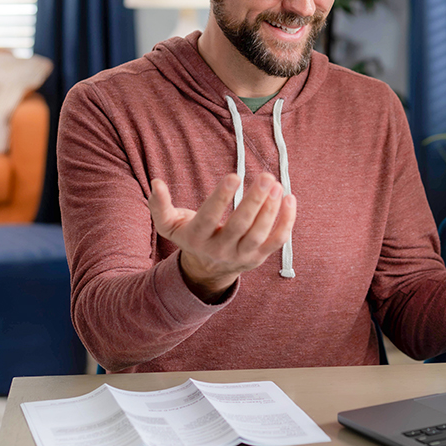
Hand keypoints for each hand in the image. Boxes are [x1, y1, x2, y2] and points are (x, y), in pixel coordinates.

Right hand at [148, 173, 295, 302]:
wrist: (207, 270)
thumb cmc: (191, 236)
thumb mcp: (171, 225)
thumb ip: (160, 205)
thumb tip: (155, 182)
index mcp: (197, 238)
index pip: (209, 218)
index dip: (221, 197)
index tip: (234, 175)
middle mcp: (220, 250)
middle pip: (240, 226)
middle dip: (254, 200)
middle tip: (266, 177)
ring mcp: (242, 255)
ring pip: (259, 234)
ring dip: (271, 209)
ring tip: (277, 185)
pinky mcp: (259, 257)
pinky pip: (277, 241)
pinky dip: (286, 222)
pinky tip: (290, 199)